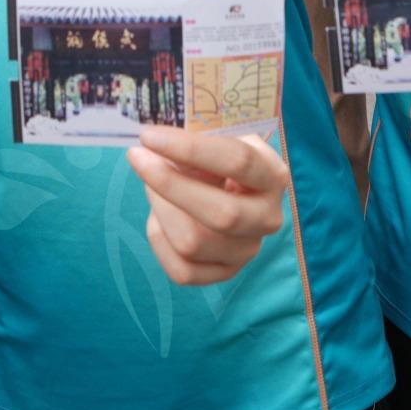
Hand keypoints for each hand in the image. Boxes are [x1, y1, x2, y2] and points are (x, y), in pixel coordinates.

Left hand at [126, 125, 287, 284]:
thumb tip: (154, 144)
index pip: (237, 161)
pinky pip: (182, 269)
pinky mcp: (224, 273)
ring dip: (160, 208)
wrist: (229, 189)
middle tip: (138, 158)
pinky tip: (159, 216)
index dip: (190, 148)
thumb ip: (194, 138)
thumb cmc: (217, 158)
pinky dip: (160, 238)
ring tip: (151, 185)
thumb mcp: (216, 138)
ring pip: (193, 242)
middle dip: (169, 184)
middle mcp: (267, 218)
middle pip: (221, 213)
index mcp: (273, 176)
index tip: (149, 136)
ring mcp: (247, 251)